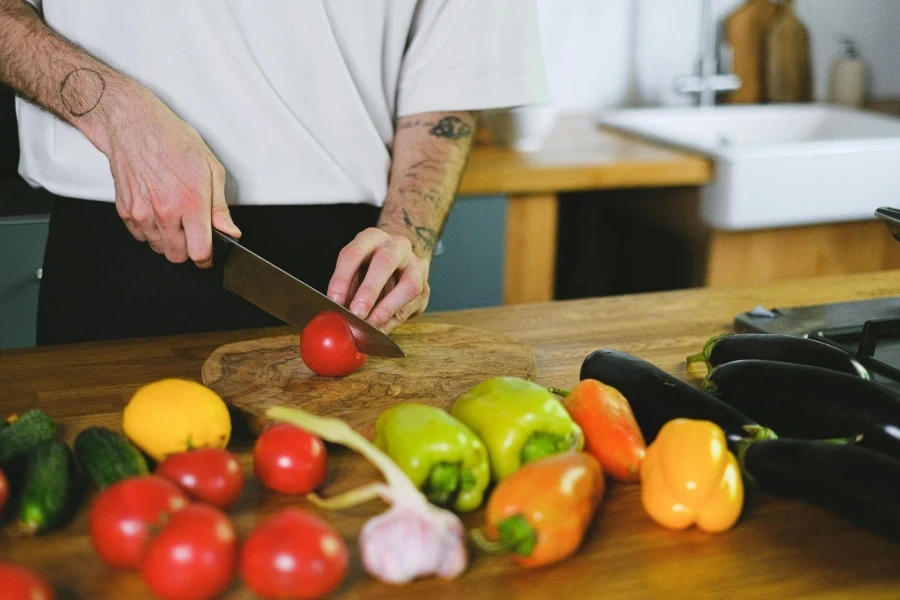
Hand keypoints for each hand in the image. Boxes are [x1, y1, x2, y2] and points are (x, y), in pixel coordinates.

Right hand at [101, 87, 240, 266]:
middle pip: (177, 256)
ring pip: (158, 248)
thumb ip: (220, 207)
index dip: (207, 258)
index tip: (209, 254)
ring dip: (169, 241)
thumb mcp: (211, 169)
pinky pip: (140, 236)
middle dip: (188, 250)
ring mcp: (142, 213)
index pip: (200, 252)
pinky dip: (150, 231)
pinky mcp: (125, 211)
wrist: (134, 126)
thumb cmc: (173, 141)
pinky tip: (158, 212)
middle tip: (193, 233)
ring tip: (175, 217)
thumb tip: (230, 231)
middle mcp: (164, 212)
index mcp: (190, 203)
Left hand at [327, 228, 430, 333]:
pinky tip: (380, 330)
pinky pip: (412, 306)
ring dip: (387, 307)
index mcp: (372, 238)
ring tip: (371, 324)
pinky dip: (393, 320)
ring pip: (408, 285)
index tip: (334, 300)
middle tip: (356, 313)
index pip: (353, 254)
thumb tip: (338, 312)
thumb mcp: (354, 269)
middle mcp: (396, 246)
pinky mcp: (425, 287)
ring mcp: (415, 265)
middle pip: (385, 263)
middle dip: (369, 290)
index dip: (342, 278)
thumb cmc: (369, 268)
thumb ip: (346, 288)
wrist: (401, 261)